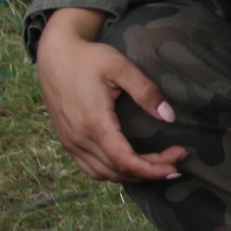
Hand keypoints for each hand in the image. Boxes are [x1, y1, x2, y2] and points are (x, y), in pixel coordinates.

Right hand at [35, 7, 189, 183]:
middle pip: (118, 170)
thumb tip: (169, 117)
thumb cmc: (89, 58)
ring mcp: (70, 141)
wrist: (55, 54)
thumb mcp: (121, 67)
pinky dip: (113, 172)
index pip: (125, 160)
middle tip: (176, 162)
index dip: (152, 169)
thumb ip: (146, 91)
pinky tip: (130, 166)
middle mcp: (79, 138)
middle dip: (150, 172)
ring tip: (158, 166)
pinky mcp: (67, 140)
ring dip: (132, 175)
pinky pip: (90, 168)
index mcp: (94, 121)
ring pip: (104, 174)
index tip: (176, 166)